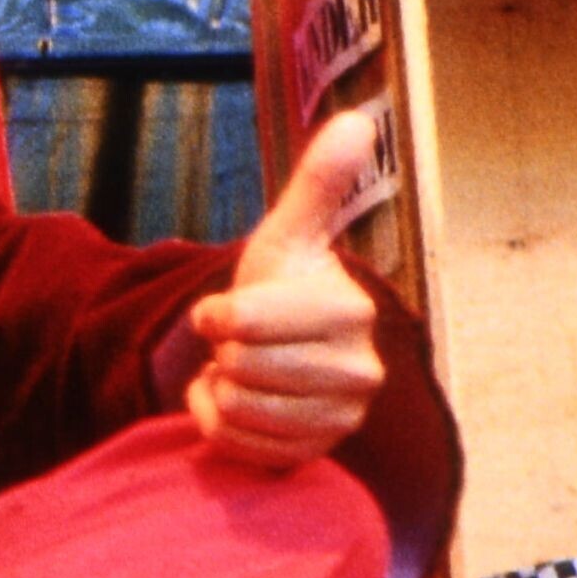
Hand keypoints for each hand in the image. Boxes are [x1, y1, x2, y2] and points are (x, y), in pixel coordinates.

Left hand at [185, 106, 394, 470]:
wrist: (282, 353)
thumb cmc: (282, 287)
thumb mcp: (288, 233)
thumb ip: (320, 181)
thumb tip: (359, 120)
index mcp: (350, 312)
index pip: (244, 322)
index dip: (217, 315)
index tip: (224, 310)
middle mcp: (359, 371)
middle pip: (241, 366)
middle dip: (223, 352)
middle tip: (240, 343)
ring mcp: (341, 420)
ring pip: (237, 407)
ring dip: (221, 386)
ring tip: (243, 369)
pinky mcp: (315, 457)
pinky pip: (235, 445)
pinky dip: (219, 423)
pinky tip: (241, 402)